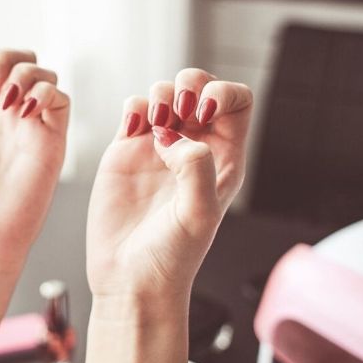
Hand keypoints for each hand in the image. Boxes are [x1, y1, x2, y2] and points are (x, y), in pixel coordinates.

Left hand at [0, 49, 68, 274]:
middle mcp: (6, 116)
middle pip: (20, 59)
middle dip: (5, 57)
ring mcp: (30, 128)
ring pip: (44, 74)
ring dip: (24, 74)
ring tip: (6, 101)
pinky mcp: (51, 143)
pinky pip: (61, 100)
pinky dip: (46, 93)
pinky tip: (23, 111)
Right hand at [87, 69, 251, 302]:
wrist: (130, 278)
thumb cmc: (171, 257)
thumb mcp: (198, 215)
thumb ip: (196, 168)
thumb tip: (173, 138)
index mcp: (223, 160)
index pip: (237, 103)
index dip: (224, 93)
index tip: (203, 111)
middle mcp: (192, 149)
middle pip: (201, 88)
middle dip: (190, 84)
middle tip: (177, 111)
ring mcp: (157, 148)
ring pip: (164, 93)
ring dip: (159, 95)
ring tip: (152, 126)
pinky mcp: (125, 152)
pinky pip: (132, 109)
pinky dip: (133, 106)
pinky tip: (133, 130)